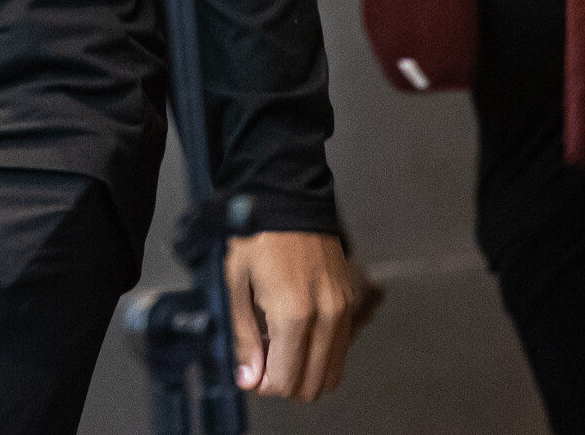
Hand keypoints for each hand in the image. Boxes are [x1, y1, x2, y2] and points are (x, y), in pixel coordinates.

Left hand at [224, 231, 368, 401]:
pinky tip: (296, 333)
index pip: (286, 381)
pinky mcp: (350, 302)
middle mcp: (327, 316)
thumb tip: (248, 379)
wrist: (287, 198)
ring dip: (304, 371)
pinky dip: (320, 355)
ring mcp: (343, 310)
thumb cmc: (254, 235)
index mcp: (294, 313)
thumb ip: (243, 336)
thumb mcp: (234, 282)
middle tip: (262, 362)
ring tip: (278, 346)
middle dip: (284, 382)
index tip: (249, 373)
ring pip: (331, 373)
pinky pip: (340, 349)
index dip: (264, 385)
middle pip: (312, 385)